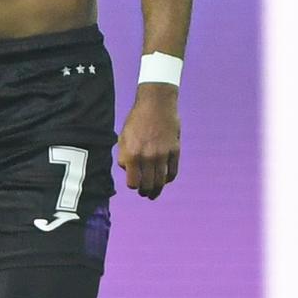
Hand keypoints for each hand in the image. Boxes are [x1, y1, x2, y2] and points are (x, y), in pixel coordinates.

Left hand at [117, 84, 179, 199]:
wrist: (156, 104)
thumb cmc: (136, 120)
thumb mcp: (123, 138)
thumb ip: (124, 157)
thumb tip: (128, 171)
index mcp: (132, 154)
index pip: (133, 183)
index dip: (133, 185)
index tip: (134, 184)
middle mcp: (148, 157)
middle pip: (148, 185)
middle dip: (145, 192)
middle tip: (145, 193)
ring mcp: (163, 155)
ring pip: (161, 181)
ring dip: (157, 190)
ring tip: (154, 193)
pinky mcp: (175, 151)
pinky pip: (173, 172)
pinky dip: (169, 179)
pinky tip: (165, 179)